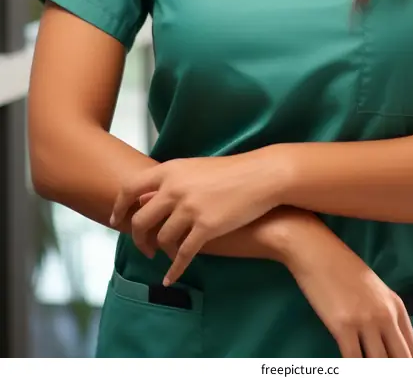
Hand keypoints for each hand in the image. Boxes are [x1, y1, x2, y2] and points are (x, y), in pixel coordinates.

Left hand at [110, 150, 282, 284]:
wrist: (262, 176)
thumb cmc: (233, 171)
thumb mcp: (196, 168)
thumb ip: (172, 181)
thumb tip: (150, 199)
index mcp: (171, 170)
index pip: (131, 188)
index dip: (119, 206)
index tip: (116, 220)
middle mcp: (175, 189)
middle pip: (142, 220)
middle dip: (138, 237)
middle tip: (144, 247)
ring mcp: (190, 209)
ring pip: (162, 239)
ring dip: (161, 251)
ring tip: (165, 256)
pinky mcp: (206, 227)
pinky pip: (183, 255)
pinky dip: (174, 270)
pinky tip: (170, 279)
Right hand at [280, 214, 412, 357]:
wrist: (317, 250)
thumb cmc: (342, 266)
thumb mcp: (374, 288)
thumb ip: (384, 313)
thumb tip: (388, 343)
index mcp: (396, 306)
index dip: (404, 367)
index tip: (392, 368)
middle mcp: (386, 315)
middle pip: (401, 361)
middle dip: (392, 371)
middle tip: (380, 372)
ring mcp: (365, 321)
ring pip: (379, 364)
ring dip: (372, 370)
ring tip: (365, 371)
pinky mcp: (343, 327)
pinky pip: (353, 361)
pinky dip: (351, 370)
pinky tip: (346, 369)